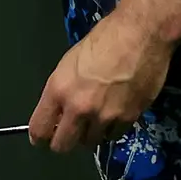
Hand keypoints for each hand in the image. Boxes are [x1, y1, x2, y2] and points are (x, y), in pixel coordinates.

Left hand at [28, 16, 171, 155]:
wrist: (140, 34)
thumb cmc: (104, 39)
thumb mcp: (70, 63)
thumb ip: (62, 92)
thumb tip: (59, 112)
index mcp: (58, 90)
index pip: (40, 129)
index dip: (40, 138)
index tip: (43, 139)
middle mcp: (79, 107)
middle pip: (63, 146)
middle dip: (64, 142)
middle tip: (70, 133)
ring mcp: (104, 115)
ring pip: (90, 142)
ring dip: (91, 133)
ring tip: (97, 116)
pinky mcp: (128, 118)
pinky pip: (114, 135)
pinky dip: (113, 128)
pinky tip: (115, 113)